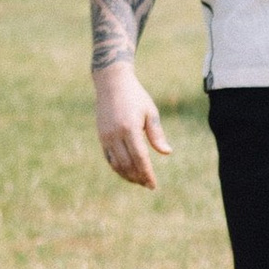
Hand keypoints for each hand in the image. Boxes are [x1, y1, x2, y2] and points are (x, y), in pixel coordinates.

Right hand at [96, 65, 170, 188]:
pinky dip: (118, 168)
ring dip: (128, 176)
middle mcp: (116, 135)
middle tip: (148, 185)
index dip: (147, 174)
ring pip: (116, 164)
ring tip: (139, 181)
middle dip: (138, 178)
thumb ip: (157, 134)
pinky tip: (127, 172)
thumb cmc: (136, 96)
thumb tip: (167, 152)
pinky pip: (109, 158)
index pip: (140, 158)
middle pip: (127, 165)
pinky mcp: (101, 137)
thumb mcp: (150, 112)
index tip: (153, 185)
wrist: (112, 83)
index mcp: (130, 128)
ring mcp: (106, 137)